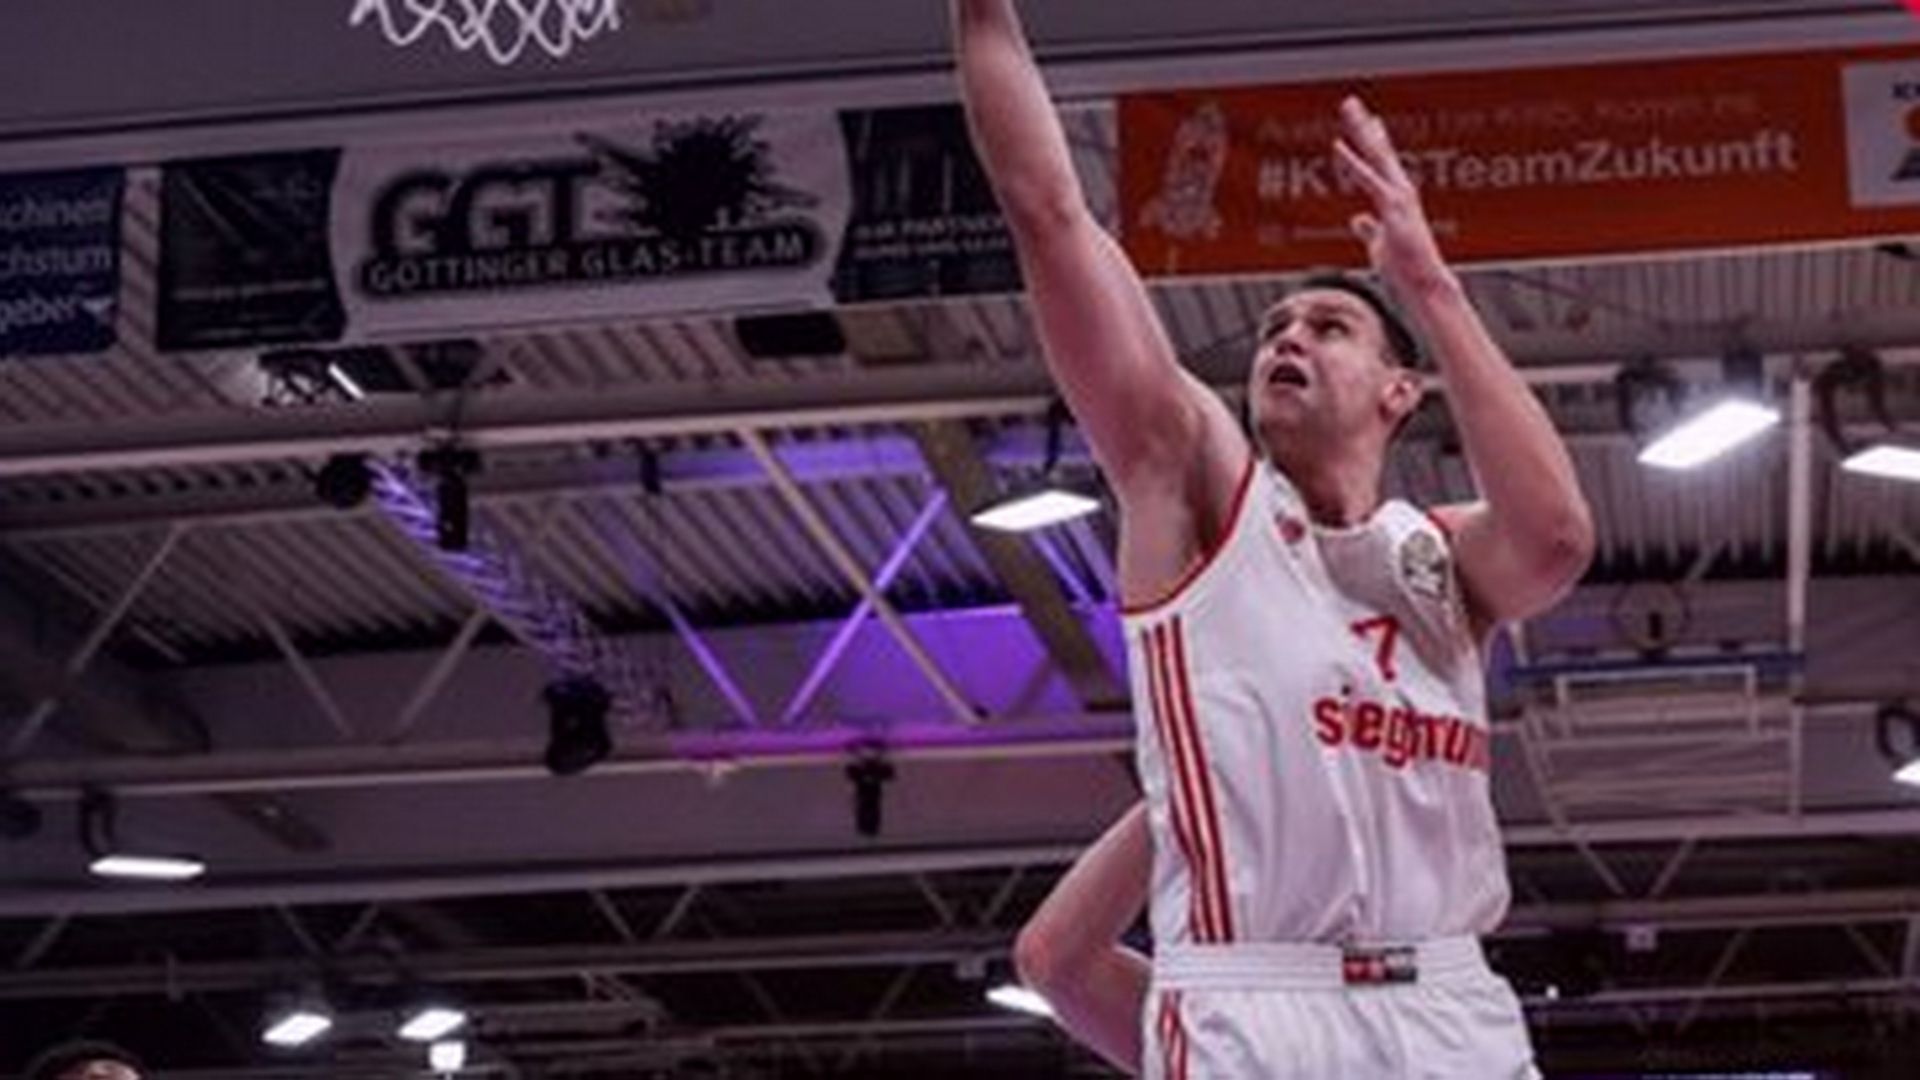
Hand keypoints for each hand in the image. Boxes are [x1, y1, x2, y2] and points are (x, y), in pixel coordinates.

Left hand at [1332, 96, 1450, 293]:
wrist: (1424, 286)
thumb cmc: (1405, 270)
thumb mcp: (1379, 245)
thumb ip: (1369, 229)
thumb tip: (1357, 219)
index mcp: (1397, 199)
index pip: (1382, 164)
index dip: (1374, 141)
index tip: (1369, 121)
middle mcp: (1400, 192)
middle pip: (1379, 152)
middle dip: (1365, 126)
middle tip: (1350, 102)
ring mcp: (1399, 198)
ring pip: (1377, 157)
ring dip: (1362, 131)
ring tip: (1349, 108)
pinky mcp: (1394, 209)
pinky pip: (1369, 180)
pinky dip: (1353, 163)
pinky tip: (1338, 145)